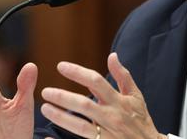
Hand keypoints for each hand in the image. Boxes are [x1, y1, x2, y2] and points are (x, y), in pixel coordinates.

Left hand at [40, 52, 165, 138]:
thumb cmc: (141, 119)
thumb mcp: (136, 95)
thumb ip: (123, 75)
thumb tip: (112, 56)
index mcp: (119, 100)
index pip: (96, 82)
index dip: (77, 73)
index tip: (60, 66)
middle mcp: (112, 116)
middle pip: (84, 104)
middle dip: (63, 97)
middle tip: (46, 91)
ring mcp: (106, 133)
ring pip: (80, 125)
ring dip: (60, 117)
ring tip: (45, 109)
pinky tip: (49, 137)